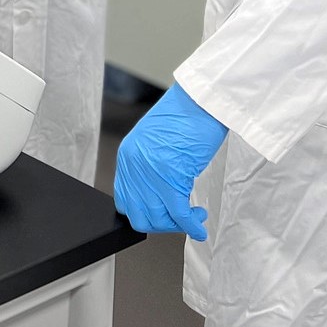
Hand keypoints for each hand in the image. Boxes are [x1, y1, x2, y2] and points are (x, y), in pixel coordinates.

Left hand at [113, 83, 227, 240]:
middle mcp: (134, 166)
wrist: (201, 101)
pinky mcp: (171, 176)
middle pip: (141, 215)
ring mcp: (150, 172)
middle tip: (181, 220)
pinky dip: (191, 225)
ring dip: (179, 225)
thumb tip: (157, 198)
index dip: (145, 215)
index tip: (163, 216)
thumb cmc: (185, 117)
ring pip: (159, 218)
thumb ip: (149, 169)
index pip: (125, 202)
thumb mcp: (155, 144)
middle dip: (164, 224)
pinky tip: (199, 225)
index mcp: (127, 157)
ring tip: (195, 216)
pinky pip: (178, 214)